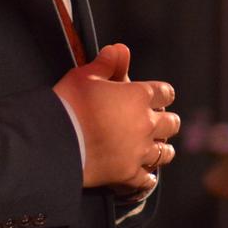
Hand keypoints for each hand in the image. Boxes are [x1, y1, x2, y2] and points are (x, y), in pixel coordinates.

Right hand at [53, 44, 179, 189]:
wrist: (54, 142)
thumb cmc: (69, 104)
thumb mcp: (84, 76)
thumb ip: (106, 63)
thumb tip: (120, 49)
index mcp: (138, 96)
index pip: (165, 93)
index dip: (161, 94)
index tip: (157, 96)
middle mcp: (145, 124)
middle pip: (172, 123)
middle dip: (166, 121)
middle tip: (157, 122)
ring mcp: (139, 151)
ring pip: (165, 152)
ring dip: (161, 148)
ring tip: (154, 148)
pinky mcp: (129, 174)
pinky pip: (148, 179)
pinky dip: (147, 176)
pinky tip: (143, 174)